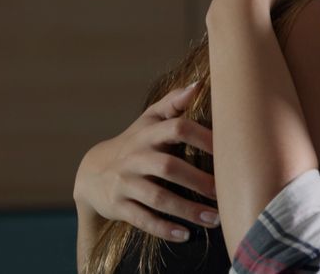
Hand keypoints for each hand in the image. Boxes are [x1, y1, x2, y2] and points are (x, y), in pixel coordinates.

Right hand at [73, 84, 218, 241]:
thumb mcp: (149, 121)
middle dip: (198, 180)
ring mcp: (125, 183)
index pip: (177, 128)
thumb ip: (173, 104)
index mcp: (148, 134)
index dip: (203, 137)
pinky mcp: (118, 207)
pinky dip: (164, 228)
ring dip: (187, 210)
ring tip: (214, 219)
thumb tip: (199, 84)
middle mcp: (136, 157)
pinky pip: (142, 219)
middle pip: (168, 166)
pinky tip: (186, 235)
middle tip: (223, 192)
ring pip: (157, 197)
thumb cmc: (136, 143)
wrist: (92, 172)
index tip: (227, 150)